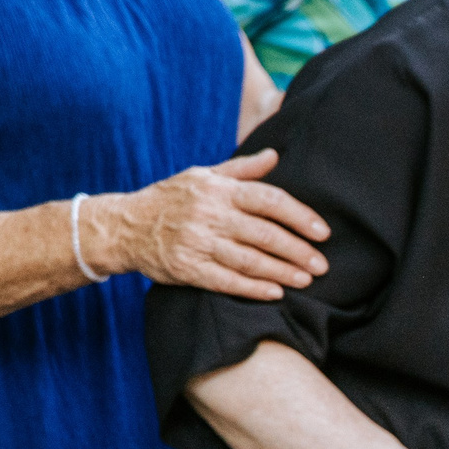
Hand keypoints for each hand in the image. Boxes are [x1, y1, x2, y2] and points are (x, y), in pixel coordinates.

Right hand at [92, 149, 330, 300]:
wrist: (125, 226)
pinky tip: (275, 293)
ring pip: (249, 260)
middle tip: (322, 265)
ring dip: (282, 272)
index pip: (269, 200)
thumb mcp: (203, 176)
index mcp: (218, 190)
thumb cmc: (172, 198)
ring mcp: (197, 243)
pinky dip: (253, 289)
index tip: (323, 233)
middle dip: (298, 251)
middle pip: (265, 234)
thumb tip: (275, 155)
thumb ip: (242, 170)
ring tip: (306, 280)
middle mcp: (209, 215)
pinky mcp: (187, 268)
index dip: (300, 217)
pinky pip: (227, 281)